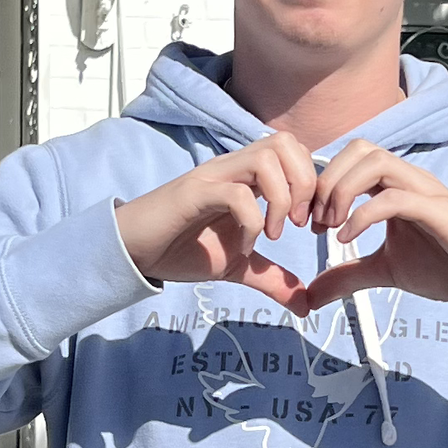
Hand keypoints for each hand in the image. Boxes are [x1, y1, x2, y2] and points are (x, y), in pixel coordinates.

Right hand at [114, 136, 319, 307]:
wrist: (135, 252)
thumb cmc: (183, 249)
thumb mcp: (238, 267)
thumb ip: (272, 279)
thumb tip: (305, 304)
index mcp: (247, 177)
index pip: (294, 151)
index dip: (312, 184)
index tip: (311, 224)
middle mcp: (232, 167)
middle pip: (285, 143)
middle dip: (304, 184)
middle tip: (300, 224)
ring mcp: (213, 177)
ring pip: (265, 157)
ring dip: (282, 198)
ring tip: (275, 234)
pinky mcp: (194, 193)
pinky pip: (236, 193)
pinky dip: (251, 222)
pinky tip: (244, 246)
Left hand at [290, 141, 447, 313]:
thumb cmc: (446, 267)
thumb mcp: (386, 270)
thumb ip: (348, 275)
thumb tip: (311, 294)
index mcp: (397, 185)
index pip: (352, 157)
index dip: (323, 182)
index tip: (310, 221)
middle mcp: (411, 179)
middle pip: (360, 148)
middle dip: (328, 180)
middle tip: (315, 221)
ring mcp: (427, 192)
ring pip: (376, 162)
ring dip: (343, 190)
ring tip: (331, 226)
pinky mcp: (440, 212)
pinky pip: (396, 197)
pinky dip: (364, 214)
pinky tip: (348, 238)